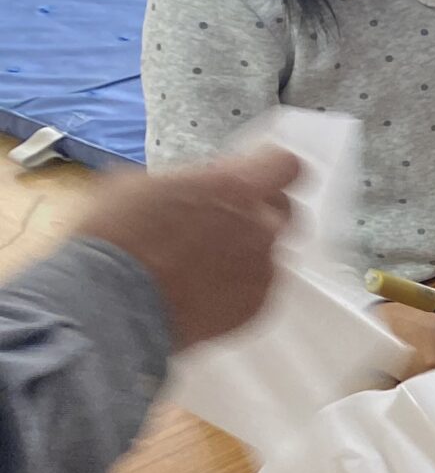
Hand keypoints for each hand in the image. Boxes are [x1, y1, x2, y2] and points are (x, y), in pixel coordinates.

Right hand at [73, 146, 296, 349]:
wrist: (111, 302)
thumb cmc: (117, 238)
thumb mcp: (138, 184)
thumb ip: (184, 180)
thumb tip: (190, 184)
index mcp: (236, 188)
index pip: (285, 165)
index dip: (269, 168)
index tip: (254, 174)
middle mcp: (261, 228)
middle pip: (285, 210)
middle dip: (260, 211)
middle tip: (225, 219)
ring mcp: (263, 270)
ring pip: (271, 252)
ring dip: (247, 251)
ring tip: (204, 262)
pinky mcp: (257, 307)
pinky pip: (259, 288)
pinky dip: (238, 286)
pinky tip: (203, 289)